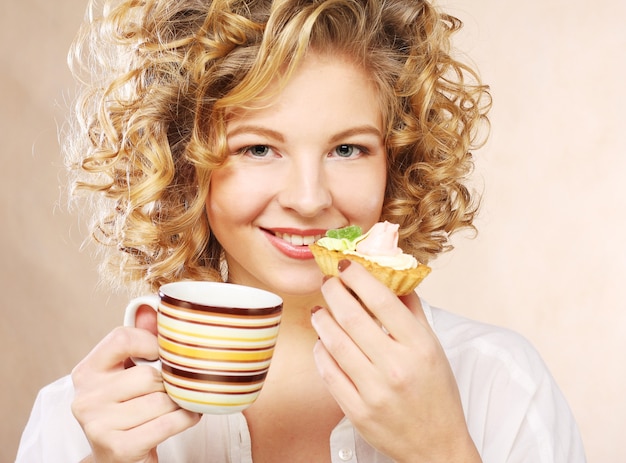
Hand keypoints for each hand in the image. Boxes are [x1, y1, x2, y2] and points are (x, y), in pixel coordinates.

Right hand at [71, 308, 200, 462]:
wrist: (119, 459)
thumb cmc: (129, 409)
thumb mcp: (128, 373)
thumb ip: (140, 339)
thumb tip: (150, 308)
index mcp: (86, 372)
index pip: (121, 338)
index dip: (150, 341)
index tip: (162, 353)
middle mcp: (85, 397)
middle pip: (147, 375)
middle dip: (170, 382)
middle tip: (176, 386)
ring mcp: (98, 424)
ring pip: (160, 400)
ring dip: (180, 402)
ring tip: (181, 403)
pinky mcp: (118, 447)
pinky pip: (167, 423)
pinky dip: (186, 418)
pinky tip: (187, 416)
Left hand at [311, 260, 480, 462]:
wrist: (437, 445)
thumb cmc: (436, 393)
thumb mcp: (433, 347)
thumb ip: (412, 312)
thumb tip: (391, 277)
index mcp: (419, 347)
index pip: (382, 300)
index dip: (359, 277)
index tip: (346, 265)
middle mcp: (396, 367)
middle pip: (352, 318)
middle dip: (334, 292)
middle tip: (327, 282)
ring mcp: (374, 391)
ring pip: (335, 343)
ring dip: (322, 320)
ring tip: (319, 309)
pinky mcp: (357, 411)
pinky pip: (328, 373)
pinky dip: (321, 352)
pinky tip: (321, 341)